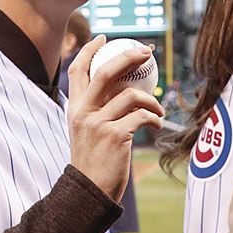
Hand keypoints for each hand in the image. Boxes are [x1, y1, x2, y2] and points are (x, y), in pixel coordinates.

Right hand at [67, 35, 163, 201]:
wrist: (89, 193)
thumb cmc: (93, 162)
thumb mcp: (87, 132)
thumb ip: (97, 110)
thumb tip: (122, 89)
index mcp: (74, 109)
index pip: (77, 71)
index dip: (89, 50)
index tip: (104, 38)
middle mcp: (83, 113)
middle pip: (105, 72)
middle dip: (127, 56)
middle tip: (145, 52)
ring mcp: (98, 124)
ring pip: (131, 96)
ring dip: (150, 101)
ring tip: (158, 109)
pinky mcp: (115, 136)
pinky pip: (141, 116)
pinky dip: (153, 118)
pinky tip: (156, 124)